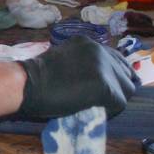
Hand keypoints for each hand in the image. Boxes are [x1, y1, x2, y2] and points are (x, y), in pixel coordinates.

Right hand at [16, 35, 139, 119]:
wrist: (27, 84)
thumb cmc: (37, 77)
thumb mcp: (63, 59)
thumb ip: (81, 63)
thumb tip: (94, 78)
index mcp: (88, 42)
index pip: (115, 59)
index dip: (113, 76)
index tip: (104, 88)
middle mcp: (100, 49)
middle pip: (124, 72)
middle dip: (116, 87)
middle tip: (102, 101)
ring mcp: (104, 67)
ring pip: (126, 88)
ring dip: (114, 100)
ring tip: (97, 106)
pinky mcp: (106, 85)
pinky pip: (120, 103)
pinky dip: (110, 111)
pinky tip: (95, 111)